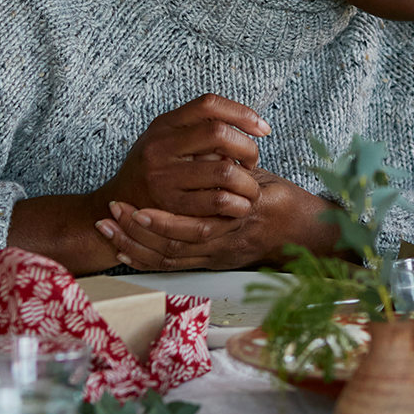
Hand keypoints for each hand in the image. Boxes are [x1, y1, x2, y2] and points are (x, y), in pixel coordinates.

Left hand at [94, 176, 340, 271]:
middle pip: (175, 248)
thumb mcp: (262, 180)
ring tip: (108, 228)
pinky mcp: (211, 264)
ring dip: (136, 245)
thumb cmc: (283, 202)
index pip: (194, 227)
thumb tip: (209, 147)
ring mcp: (217, 256)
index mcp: (237, 218)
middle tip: (116, 213)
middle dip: (141, 232)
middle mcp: (226, 243)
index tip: (134, 206)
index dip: (161, 222)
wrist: (305, 235)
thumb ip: (233, 167)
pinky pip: (172, 266)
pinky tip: (121, 250)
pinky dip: (144, 258)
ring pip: (170, 259)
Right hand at [96, 94, 268, 219]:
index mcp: (163, 124)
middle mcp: (160, 146)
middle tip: (251, 163)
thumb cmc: (152, 168)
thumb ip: (198, 131)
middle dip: (248, 148)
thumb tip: (249, 129)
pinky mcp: (170, 206)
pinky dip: (237, 204)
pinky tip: (238, 205)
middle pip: (219, 134)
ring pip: (224, 172)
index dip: (242, 113)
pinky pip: (217, 202)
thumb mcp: (166, 139)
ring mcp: (163, 176)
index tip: (262, 129)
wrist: (118, 203)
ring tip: (248, 188)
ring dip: (247, 182)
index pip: (209, 104)